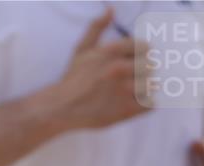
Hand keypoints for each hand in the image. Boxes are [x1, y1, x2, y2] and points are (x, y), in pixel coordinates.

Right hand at [47, 9, 149, 131]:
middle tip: (129, 79)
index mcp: (111, 52)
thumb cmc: (72, 79)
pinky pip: (149, 103)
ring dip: (144, 88)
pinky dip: (144, 104)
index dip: (139, 55)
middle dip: (142, 71)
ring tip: (130, 92)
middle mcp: (118, 68)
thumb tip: (111, 9)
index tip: (131, 62)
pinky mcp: (125, 109)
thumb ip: (97, 28)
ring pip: (151, 84)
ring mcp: (123, 90)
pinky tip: (132, 103)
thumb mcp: (82, 50)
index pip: (144, 47)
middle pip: (150, 65)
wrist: (61, 108)